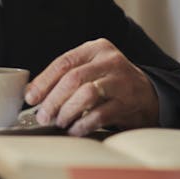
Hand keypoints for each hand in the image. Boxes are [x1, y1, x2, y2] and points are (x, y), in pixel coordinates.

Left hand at [24, 38, 159, 135]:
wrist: (148, 95)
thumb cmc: (110, 82)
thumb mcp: (91, 69)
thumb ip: (65, 76)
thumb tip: (32, 93)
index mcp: (96, 48)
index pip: (64, 62)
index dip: (44, 81)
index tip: (31, 97)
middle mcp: (110, 61)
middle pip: (73, 79)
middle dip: (53, 100)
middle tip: (42, 116)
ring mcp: (121, 81)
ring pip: (87, 94)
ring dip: (67, 111)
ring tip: (59, 122)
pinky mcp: (129, 103)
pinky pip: (100, 115)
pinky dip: (83, 124)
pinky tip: (74, 130)